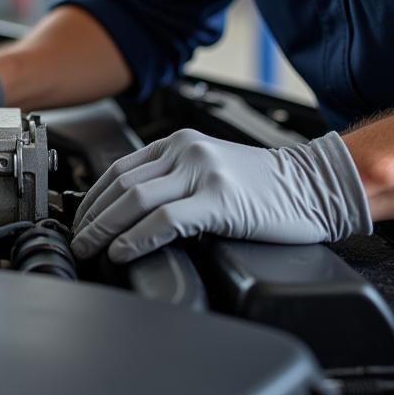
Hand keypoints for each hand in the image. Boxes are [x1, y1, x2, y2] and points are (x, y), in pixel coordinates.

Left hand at [71, 128, 371, 263]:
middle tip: (77, 240)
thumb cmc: (267, 186)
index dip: (93, 197)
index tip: (80, 220)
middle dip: (92, 215)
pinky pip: (165, 218)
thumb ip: (174, 181)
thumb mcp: (210, 170)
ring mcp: (203, 172)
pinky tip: (124, 252)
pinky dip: (137, 237)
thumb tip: (131, 213)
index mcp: (180, 142)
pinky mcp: (220, 199)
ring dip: (105, 228)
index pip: (120, 168)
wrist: (316, 185)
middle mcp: (186, 150)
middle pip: (121, 183)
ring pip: (135, 198)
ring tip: (91, 249)